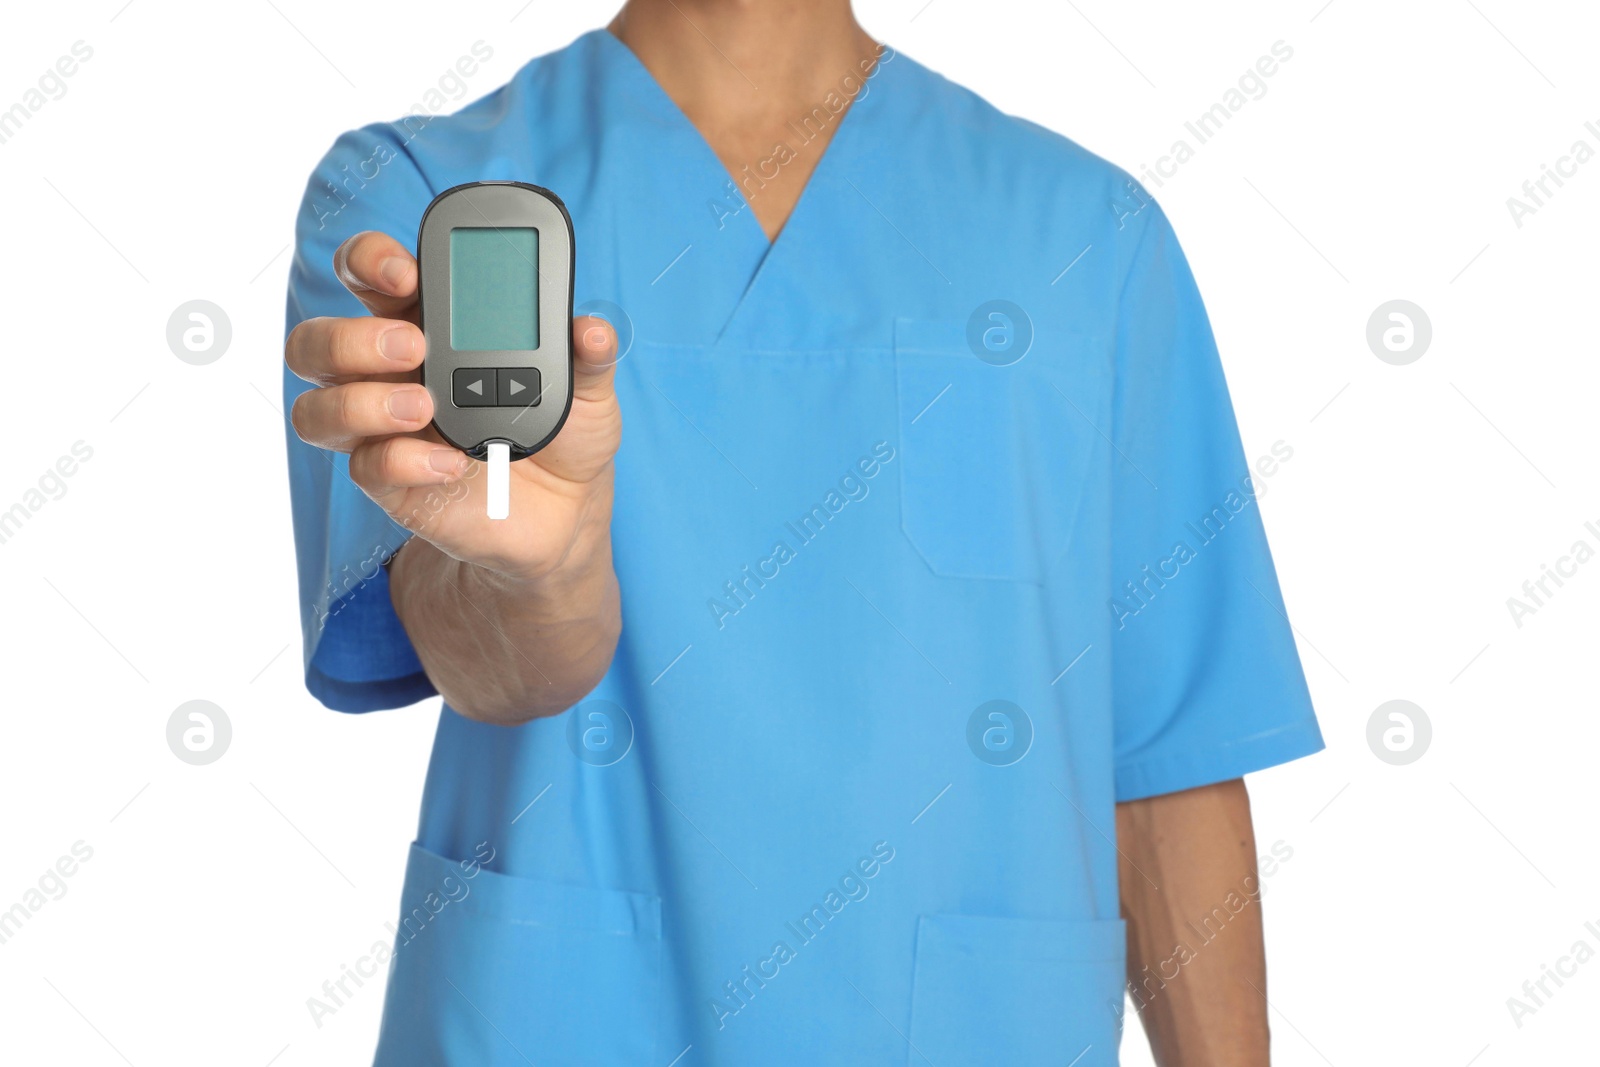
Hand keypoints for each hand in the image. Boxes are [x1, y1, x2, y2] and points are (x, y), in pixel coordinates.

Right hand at [285, 230, 620, 581]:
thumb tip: (593, 329)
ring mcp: (383, 430)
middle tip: (414, 345)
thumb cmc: (565, 434)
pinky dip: (404, 461)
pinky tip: (452, 464)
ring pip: (317, 409)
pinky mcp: (392, 482)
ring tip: (424, 407)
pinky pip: (365, 468)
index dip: (369, 261)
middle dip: (352, 337)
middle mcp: (390, 373)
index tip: (406, 273)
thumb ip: (590, 355)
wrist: (567, 513)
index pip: (369, 275)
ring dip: (360, 402)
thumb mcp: (589, 390)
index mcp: (428, 324)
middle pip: (319, 341)